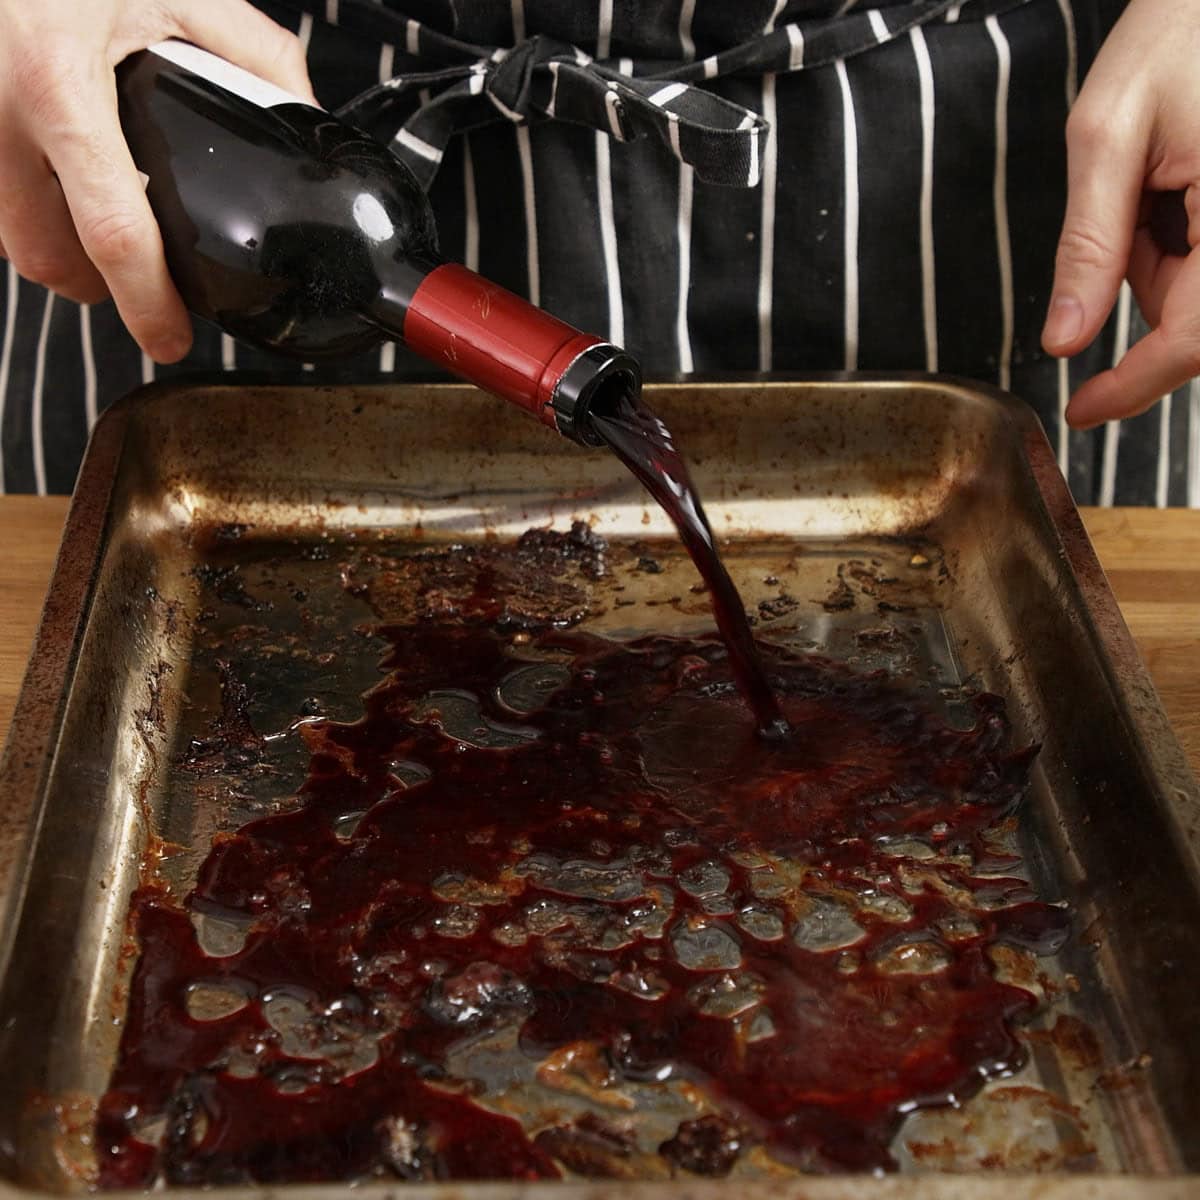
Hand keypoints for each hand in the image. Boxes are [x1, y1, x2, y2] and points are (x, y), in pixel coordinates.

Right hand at [0, 0, 313, 361]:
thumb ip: (253, 54)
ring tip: (109, 230)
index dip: (145, 302)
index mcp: (60, 86)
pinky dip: (32, 214)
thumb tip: (308, 115)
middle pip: (51, 258)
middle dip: (103, 288)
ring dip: (65, 255)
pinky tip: (64, 189)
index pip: (111, 232)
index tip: (169, 337)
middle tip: (147, 281)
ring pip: (14, 241)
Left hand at [1041, 0, 1199, 428]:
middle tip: (1133, 198)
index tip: (1081, 410)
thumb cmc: (1182, 25)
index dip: (1133, 386)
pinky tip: (1181, 180)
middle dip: (1145, 283)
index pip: (1196, 340)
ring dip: (1164, 258)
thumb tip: (1065, 339)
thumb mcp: (1107, 134)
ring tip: (1161, 169)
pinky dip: (1184, 240)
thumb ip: (1088, 246)